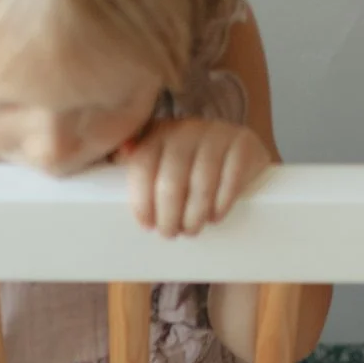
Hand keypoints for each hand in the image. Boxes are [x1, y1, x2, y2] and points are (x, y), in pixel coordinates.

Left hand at [121, 118, 272, 237]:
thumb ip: (138, 164)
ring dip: (195, 214)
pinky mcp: (244, 144)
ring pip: (201, 182)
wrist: (240, 158)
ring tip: (192, 229)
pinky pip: (231, 177)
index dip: (142, 199)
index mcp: (160, 133)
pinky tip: (216, 216)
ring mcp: (218, 134)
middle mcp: (187, 128)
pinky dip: (222, 202)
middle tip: (171, 234)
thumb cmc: (192, 170)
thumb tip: (119, 155)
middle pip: (171, 178)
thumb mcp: (162, 164)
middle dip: (169, 214)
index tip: (147, 225)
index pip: (143, 164)